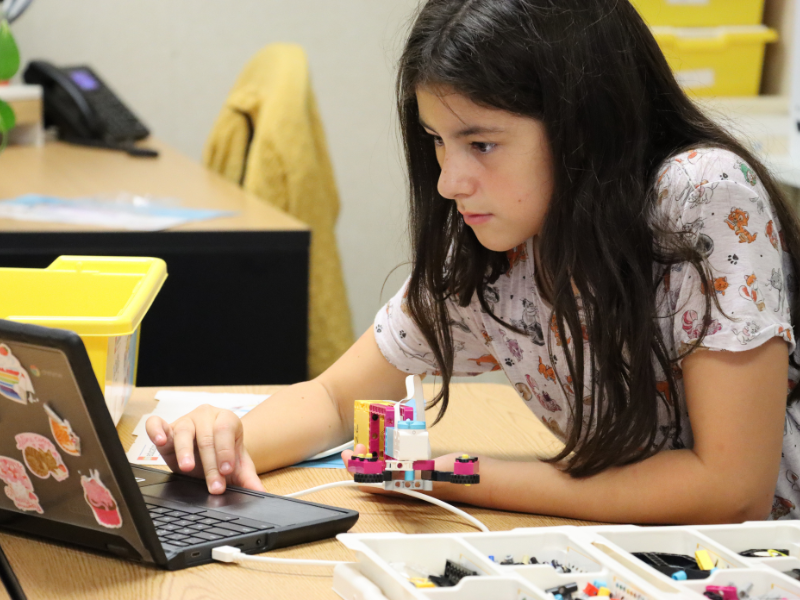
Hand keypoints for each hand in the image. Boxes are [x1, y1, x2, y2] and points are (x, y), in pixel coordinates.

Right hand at [146, 405, 264, 494]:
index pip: (225, 431)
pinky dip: (156, 430)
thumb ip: (248, 478)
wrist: (211, 451)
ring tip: (187, 468)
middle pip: (206, 437)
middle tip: (214, 485)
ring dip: (185, 451)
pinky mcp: (167, 428)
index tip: (227, 471)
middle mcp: (206, 416)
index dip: (226, 451)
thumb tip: (259, 492)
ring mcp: (185, 421)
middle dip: (210, 464)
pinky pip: (157, 423)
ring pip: (183, 431)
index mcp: (227, 419)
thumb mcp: (238, 466)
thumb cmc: (224, 455)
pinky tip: (160, 440)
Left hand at [341, 444, 469, 501]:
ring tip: (370, 441)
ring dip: (375, 456)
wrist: (482, 476)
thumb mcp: (431, 471)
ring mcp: (414, 475)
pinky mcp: (422, 469)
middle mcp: (405, 483)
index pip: (370, 482)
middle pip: (374, 474)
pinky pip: (401, 462)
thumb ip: (409, 472)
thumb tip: (385, 472)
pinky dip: (392, 452)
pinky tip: (391, 442)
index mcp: (404, 486)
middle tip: (360, 443)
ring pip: (385, 467)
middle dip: (363, 460)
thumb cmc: (459, 475)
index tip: (348, 455)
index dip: (355, 469)